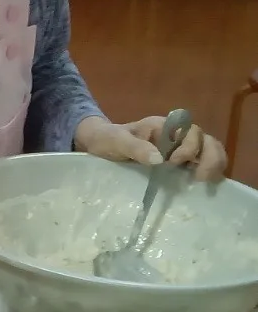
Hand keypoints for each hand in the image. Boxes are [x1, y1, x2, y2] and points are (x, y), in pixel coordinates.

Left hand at [74, 115, 225, 181]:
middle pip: (206, 141)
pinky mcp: (178, 162)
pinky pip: (200, 163)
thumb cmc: (107, 139)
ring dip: (213, 164)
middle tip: (200, 178)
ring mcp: (179, 148)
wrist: (98, 144)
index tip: (175, 162)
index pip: (190, 131)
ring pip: (209, 151)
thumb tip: (159, 160)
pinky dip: (207, 171)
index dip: (190, 147)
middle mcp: (176, 135)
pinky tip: (203, 185)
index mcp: (163, 126)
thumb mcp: (116, 142)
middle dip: (209, 158)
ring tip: (204, 182)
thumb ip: (135, 148)